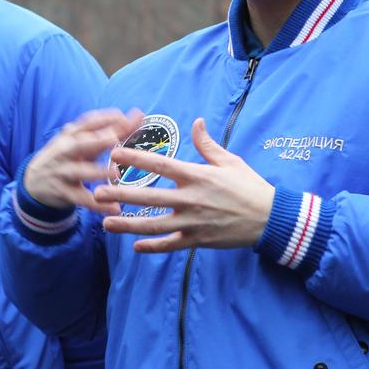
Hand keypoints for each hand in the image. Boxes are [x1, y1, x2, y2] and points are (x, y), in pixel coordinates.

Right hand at [23, 109, 143, 213]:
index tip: (124, 117)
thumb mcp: (84, 142)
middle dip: (95, 140)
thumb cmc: (67, 157)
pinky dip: (97, 204)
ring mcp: (62, 172)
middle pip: (78, 144)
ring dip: (96, 172)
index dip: (104, 119)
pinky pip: (81, 198)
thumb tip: (139, 113)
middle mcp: (64, 152)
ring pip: (78, 172)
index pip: (87, 123)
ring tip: (115, 174)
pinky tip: (114, 208)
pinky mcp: (63, 192)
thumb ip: (113, 130)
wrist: (34, 182)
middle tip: (114, 138)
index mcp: (70, 135)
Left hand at [94, 118, 274, 252]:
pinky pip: (171, 245)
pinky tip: (135, 246)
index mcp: (197, 176)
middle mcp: (191, 199)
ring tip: (106, 222)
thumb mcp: (230, 161)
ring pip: (154, 224)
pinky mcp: (198, 240)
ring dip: (128, 224)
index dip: (136, 158)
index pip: (160, 164)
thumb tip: (197, 122)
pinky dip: (153, 247)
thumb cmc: (250, 187)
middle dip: (121, 194)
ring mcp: (193, 222)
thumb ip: (207, 144)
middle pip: (149, 196)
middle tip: (97, 192)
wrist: (271, 219)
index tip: (114, 153)